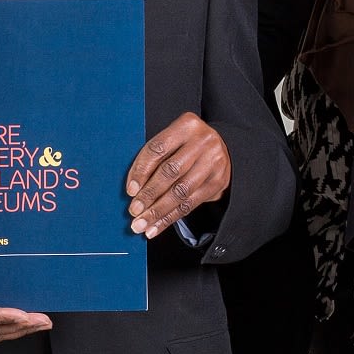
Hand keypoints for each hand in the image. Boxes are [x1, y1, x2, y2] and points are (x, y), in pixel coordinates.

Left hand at [126, 113, 230, 238]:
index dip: (141, 171)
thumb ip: (156, 157)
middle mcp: (203, 142)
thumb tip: (132, 188)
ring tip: (141, 224)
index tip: (130, 190)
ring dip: (158, 212)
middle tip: (134, 211)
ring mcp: (213, 163)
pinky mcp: (218, 182)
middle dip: (149, 194)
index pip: (158, 149)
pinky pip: (190, 204)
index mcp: (186, 126)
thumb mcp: (173, 139)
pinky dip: (170, 218)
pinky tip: (156, 227)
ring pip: (181, 192)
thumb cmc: (187, 145)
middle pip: (170, 172)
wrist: (223, 148)